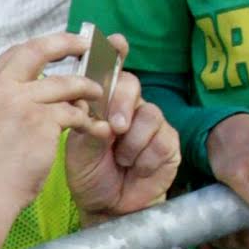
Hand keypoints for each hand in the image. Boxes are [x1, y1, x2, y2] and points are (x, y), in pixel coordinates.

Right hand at [0, 33, 113, 218]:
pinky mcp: (40, 120)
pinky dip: (88, 120)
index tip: (64, 45)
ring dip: (87, 88)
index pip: (18, 52)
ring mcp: (18, 101)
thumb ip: (4, 99)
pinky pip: (74, 111)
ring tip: (99, 97)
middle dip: (68, 44)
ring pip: (65, 83)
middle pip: (38, 50)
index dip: (45, 45)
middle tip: (90, 46)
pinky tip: (95, 129)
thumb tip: (37, 85)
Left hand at [63, 39, 181, 219]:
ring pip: (148, 113)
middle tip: (115, 127)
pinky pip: (161, 139)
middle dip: (121, 103)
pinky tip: (134, 167)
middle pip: (131, 85)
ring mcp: (151, 123)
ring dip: (131, 141)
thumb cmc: (89, 172)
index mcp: (102, 102)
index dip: (114, 53)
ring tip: (119, 160)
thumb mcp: (79, 145)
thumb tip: (92, 96)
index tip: (115, 42)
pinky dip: (144, 157)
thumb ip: (87, 120)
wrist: (105, 206)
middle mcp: (128, 106)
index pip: (110, 70)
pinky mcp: (168, 143)